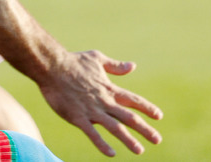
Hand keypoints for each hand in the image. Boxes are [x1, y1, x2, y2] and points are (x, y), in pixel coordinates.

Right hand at [39, 50, 162, 156]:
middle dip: (144, 128)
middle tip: (157, 140)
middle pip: (128, 116)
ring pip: (114, 127)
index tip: (159, 116)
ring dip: (128, 139)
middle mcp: (103, 101)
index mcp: (108, 88)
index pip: (132, 99)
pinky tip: (111, 153)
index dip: (146, 107)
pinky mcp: (78, 117)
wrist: (51, 66)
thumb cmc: (72, 61)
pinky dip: (101, 144)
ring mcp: (91, 110)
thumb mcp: (96, 59)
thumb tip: (132, 66)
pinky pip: (92, 133)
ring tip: (139, 150)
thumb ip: (114, 66)